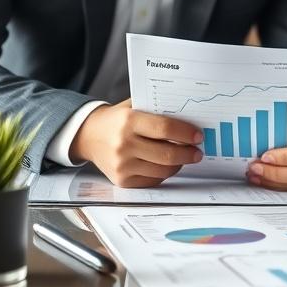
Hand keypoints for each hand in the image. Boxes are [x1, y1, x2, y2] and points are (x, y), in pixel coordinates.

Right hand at [70, 100, 202, 187]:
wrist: (88, 136)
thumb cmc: (117, 119)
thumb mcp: (134, 105)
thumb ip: (157, 109)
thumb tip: (191, 114)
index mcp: (129, 121)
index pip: (165, 129)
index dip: (186, 133)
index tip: (198, 136)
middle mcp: (124, 145)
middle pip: (167, 154)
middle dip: (188, 154)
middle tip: (197, 151)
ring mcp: (122, 165)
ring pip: (163, 170)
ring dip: (179, 165)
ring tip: (185, 157)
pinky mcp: (122, 181)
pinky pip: (153, 180)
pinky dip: (164, 173)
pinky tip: (167, 164)